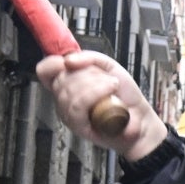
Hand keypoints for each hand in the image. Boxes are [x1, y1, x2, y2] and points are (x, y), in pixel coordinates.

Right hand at [36, 50, 166, 159]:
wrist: (140, 118)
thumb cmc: (124, 95)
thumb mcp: (108, 66)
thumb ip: (89, 57)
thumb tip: (68, 60)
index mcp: (67, 83)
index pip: (45, 71)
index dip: (52, 63)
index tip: (67, 61)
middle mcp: (64, 99)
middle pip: (60, 78)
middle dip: (87, 72)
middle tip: (104, 78)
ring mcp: (69, 114)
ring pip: (68, 91)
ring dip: (95, 83)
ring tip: (112, 86)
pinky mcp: (78, 126)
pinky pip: (77, 105)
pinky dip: (95, 93)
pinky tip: (110, 91)